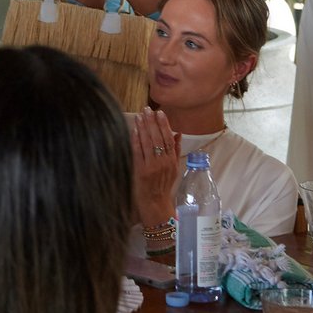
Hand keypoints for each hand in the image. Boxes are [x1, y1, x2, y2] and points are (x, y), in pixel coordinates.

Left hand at [131, 110, 180, 226]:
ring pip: (148, 142)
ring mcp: (152, 166)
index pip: (169, 138)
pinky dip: (136, 140)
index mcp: (172, 160)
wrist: (156, 204)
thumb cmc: (164, 185)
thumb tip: (178, 133)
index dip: (164, 124)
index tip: (160, 113)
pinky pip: (138, 152)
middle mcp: (163, 162)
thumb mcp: (174, 168)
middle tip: (147, 109)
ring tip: (140, 116)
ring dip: (143, 128)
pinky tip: (133, 130)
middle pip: (158, 138)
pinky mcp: (141, 170)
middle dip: (152, 122)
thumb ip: (176, 150)